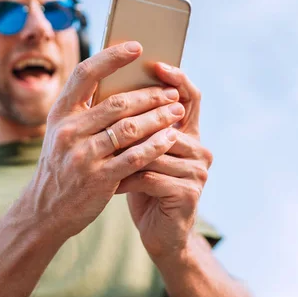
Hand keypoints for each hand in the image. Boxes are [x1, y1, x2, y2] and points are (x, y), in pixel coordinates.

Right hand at [24, 42, 185, 239]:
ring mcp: (82, 156)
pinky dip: (156, 145)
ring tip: (177, 111)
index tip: (137, 47)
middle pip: (117, 102)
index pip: (85, 74)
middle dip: (150, 95)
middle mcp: (68, 131)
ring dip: (159, 118)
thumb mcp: (62, 133)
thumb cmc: (62, 165)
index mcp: (60, 113)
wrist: (46, 209)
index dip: (111, 57)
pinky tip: (170, 137)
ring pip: (130, 129)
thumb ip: (85, 111)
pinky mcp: (98, 179)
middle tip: (172, 92)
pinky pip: (135, 157)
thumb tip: (123, 85)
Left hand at [115, 62, 212, 259]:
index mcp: (189, 133)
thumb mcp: (139, 153)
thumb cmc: (144, 186)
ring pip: (155, 150)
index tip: (154, 63)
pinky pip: (152, 177)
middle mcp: (199, 148)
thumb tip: (106, 89)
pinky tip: (109, 182)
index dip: (176, 78)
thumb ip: (135, 126)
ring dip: (125, 152)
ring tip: (99, 151)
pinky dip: (126, 180)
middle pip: (168, 121)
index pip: (190, 96)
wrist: (160, 233)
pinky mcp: (190, 193)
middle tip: (105, 108)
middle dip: (136, 117)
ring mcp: (198, 171)